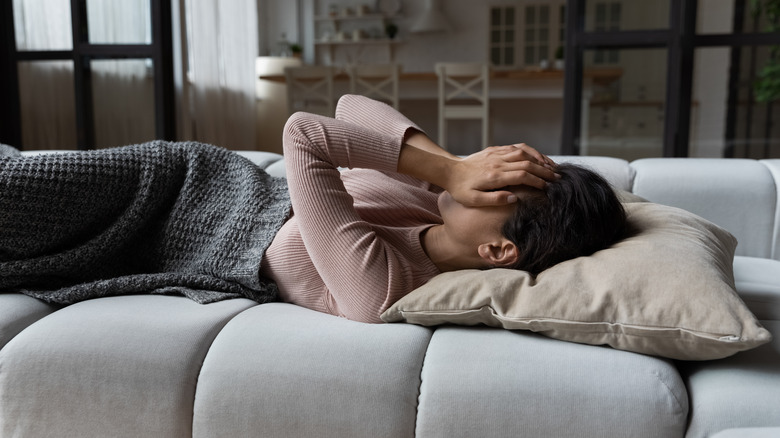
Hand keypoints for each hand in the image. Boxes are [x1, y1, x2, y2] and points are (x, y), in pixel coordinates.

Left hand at [444, 143, 558, 206]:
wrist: (449, 172)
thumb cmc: (460, 189)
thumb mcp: (473, 200)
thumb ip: (494, 199)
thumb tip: (514, 198)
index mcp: (494, 176)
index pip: (522, 176)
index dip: (537, 181)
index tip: (547, 187)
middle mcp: (497, 163)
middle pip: (527, 164)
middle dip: (544, 171)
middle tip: (557, 178)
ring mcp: (496, 154)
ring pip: (524, 153)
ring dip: (540, 159)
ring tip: (552, 167)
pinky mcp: (495, 150)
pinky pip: (516, 147)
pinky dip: (530, 151)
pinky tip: (537, 157)